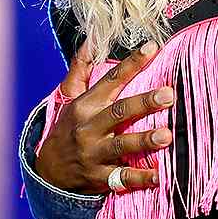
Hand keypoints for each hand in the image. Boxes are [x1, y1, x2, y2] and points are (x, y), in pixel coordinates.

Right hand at [33, 40, 175, 193]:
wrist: (48, 170)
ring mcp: (93, 153)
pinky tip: (161, 177)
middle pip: (118, 112)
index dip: (131, 63)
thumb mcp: (69, 98)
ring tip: (166, 135)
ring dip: (144, 140)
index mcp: (85, 105)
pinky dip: (141, 179)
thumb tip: (92, 40)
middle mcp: (88, 127)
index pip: (110, 80)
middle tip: (168, 95)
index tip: (152, 48)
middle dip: (144, 103)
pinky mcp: (99, 177)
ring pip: (121, 145)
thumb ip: (81, 69)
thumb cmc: (67, 127)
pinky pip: (122, 178)